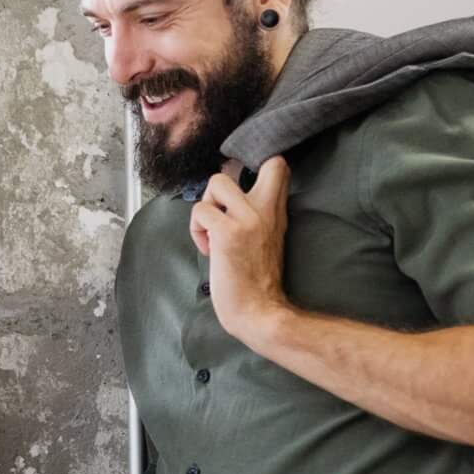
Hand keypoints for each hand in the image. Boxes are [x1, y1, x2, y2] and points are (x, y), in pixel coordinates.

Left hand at [191, 155, 291, 344]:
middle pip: (258, 162)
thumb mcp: (266, 237)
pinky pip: (200, 211)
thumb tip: (226, 199)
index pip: (277, 165)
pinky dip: (196, 230)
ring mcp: (247, 218)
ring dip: (207, 206)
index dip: (256, 162)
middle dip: (230, 180)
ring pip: (216, 181)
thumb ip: (255, 214)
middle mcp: (265, 209)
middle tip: (222, 209)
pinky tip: (208, 249)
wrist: (258, 311)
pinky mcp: (227, 232)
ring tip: (212, 232)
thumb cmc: (255, 280)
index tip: (240, 185)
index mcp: (276, 211)